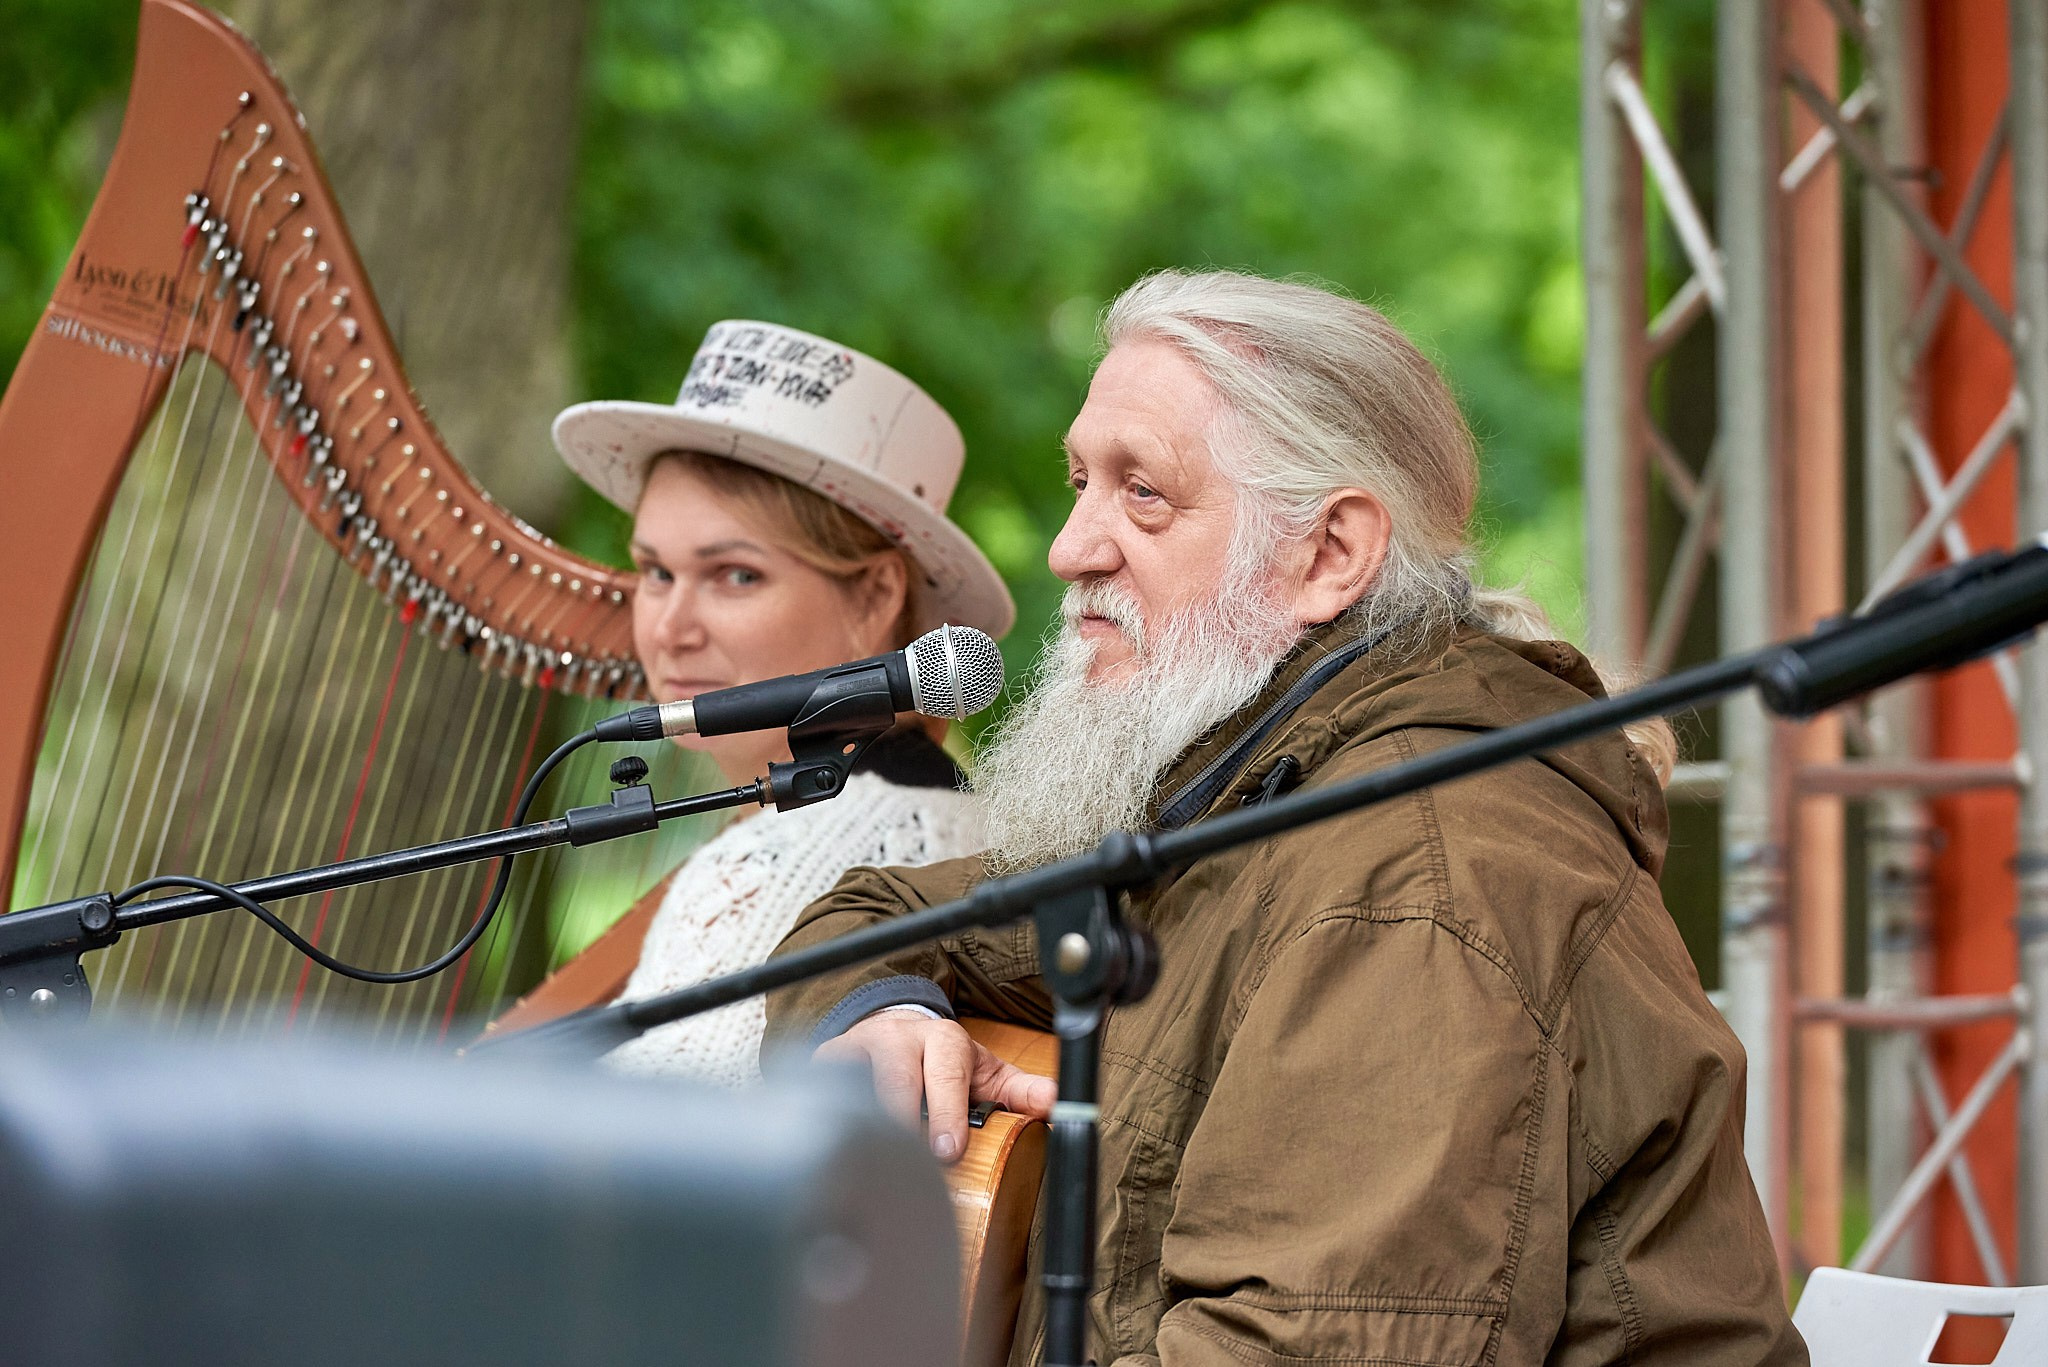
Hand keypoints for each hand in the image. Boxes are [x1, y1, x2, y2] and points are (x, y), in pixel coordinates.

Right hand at [815, 1009, 1055, 1163]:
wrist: (892, 1032)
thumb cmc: (943, 1062)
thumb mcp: (985, 1073)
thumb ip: (1020, 1091)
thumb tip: (1056, 1102)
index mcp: (943, 1040)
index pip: (947, 1072)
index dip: (946, 1111)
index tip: (947, 1150)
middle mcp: (898, 1039)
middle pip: (896, 1077)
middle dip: (902, 1118)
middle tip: (911, 1162)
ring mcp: (857, 1048)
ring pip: (853, 1084)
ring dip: (862, 1124)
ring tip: (869, 1166)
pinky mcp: (824, 1061)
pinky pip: (819, 1090)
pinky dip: (825, 1119)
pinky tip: (832, 1151)